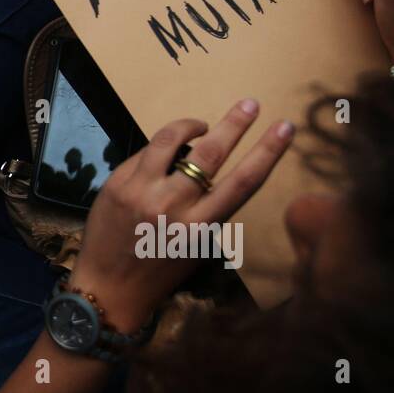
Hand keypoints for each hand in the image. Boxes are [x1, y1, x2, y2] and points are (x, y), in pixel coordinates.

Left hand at [69, 100, 293, 330]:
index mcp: (201, 228)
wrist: (109, 288)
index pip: (244, 182)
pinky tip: (163, 155)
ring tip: (200, 124)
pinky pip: (144, 153)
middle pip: (211, 153)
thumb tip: (214, 169)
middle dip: (235, 123)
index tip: (284, 128)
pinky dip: (159, 149)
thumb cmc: (159, 270)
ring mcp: (141, 191)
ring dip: (191, 125)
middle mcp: (173, 207)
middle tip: (249, 104)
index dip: (268, 151)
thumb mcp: (197, 248)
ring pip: (171, 140)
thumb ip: (209, 210)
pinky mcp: (116, 184)